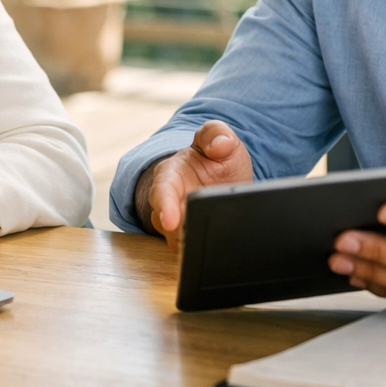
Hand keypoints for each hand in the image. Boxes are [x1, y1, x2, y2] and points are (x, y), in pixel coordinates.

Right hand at [136, 120, 253, 250]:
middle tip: (196, 235)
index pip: (161, 189)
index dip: (164, 205)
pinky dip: (198, 251)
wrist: (223, 181)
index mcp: (171, 173)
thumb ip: (218, 135)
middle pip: (164, 222)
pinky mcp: (184, 240)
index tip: (170, 220)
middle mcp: (168, 200)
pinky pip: (188, 251)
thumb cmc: (218, 161)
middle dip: (178, 231)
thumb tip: (218, 146)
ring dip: (190, 242)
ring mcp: (174, 223)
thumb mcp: (223, 141)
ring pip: (176, 241)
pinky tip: (213, 249)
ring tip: (209, 241)